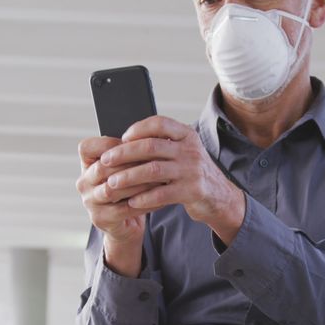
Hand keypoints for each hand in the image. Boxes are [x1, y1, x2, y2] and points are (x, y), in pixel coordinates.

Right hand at [76, 136, 162, 243]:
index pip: (87, 148)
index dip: (110, 144)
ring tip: (160, 178)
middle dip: (130, 163)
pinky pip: (124, 209)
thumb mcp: (125, 168)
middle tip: (155, 159)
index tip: (134, 143)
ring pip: (112, 189)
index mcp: (86, 165)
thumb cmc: (128, 188)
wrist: (126, 223)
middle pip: (103, 168)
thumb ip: (129, 153)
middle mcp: (83, 182)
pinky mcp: (100, 219)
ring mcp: (89, 202)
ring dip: (138, 183)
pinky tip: (160, 196)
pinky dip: (144, 202)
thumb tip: (151, 136)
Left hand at [98, 116, 244, 242]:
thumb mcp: (183, 151)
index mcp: (187, 135)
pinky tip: (131, 201)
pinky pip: (162, 194)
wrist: (218, 196)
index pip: (159, 123)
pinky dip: (144, 198)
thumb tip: (124, 142)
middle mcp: (190, 150)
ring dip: (128, 177)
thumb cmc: (191, 172)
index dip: (138, 129)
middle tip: (106, 161)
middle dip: (124, 154)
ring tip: (112, 182)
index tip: (122, 138)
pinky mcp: (192, 191)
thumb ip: (162, 144)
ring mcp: (192, 171)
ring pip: (152, 170)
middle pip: (150, 147)